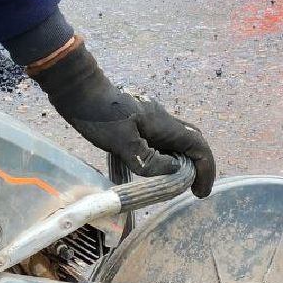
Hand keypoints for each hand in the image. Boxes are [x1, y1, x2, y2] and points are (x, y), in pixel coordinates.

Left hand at [30, 41, 215, 196]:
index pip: (198, 147)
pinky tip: (151, 169)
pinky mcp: (137, 121)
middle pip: (192, 143)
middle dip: (198, 166)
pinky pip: (160, 141)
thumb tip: (173, 171)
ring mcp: (150, 119)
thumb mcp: (122, 143)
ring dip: (181, 162)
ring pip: (176, 142)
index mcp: (164, 125)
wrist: (77, 90)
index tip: (201, 193)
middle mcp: (162, 121)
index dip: (205, 170)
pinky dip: (164, 157)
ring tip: (175, 183)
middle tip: (194, 189)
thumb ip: (149, 161)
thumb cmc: (98, 115)